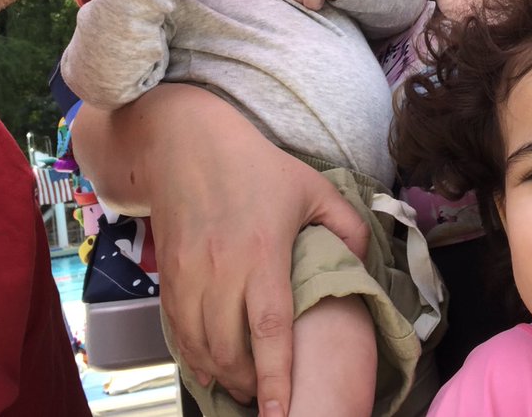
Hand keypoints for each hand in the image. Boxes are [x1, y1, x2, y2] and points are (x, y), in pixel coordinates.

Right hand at [73, 85, 370, 412]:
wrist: (183, 143)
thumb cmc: (252, 164)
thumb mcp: (312, 185)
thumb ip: (346, 225)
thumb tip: (364, 261)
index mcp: (262, 252)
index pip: (269, 329)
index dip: (276, 377)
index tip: (281, 414)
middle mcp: (221, 270)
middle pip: (229, 351)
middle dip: (249, 386)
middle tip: (269, 401)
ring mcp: (189, 276)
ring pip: (200, 348)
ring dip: (220, 377)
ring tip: (242, 388)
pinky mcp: (168, 276)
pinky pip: (176, 333)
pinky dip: (192, 358)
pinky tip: (209, 367)